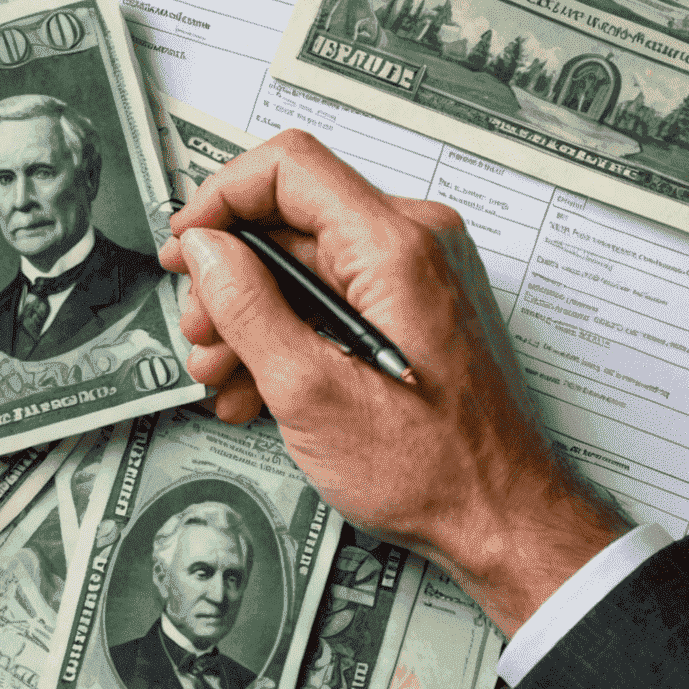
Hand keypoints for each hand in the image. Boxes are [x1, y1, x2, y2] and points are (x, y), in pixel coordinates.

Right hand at [159, 130, 625, 636]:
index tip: (186, 246)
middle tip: (200, 333)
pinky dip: (288, 333)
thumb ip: (247, 307)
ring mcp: (415, 276)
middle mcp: (413, 244)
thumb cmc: (434, 469)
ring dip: (250, 316)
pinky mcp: (412, 308)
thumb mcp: (310, 391)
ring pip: (302, 264)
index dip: (221, 198)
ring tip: (222, 375)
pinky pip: (331, 296)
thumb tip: (206, 250)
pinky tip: (257, 387)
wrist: (502, 521)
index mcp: (394, 246)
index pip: (289, 166)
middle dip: (229, 278)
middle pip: (289, 220)